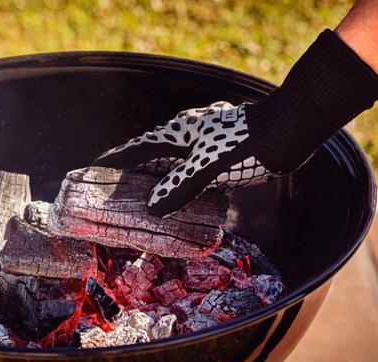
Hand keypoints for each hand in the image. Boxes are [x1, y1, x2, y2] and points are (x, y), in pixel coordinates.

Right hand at [94, 101, 277, 216]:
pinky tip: (180, 200)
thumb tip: (152, 208)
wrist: (286, 134)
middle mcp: (186, 137)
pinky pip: (191, 173)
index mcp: (177, 133)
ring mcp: (202, 146)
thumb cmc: (245, 146)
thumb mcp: (207, 167)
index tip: (95, 169)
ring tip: (144, 201)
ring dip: (159, 182)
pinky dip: (182, 186)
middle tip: (117, 193)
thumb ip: (179, 187)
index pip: (137, 148)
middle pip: (152, 157)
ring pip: (172, 166)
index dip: (116, 160)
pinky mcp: (218, 156)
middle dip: (134, 174)